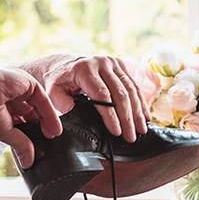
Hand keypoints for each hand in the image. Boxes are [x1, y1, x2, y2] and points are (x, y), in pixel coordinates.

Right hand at [0, 61, 61, 167]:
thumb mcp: (4, 133)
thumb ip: (20, 145)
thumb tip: (28, 163)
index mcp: (1, 110)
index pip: (20, 123)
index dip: (30, 135)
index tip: (38, 148)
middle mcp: (11, 99)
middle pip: (32, 115)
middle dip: (41, 128)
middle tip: (49, 142)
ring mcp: (20, 90)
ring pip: (39, 108)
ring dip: (48, 123)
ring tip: (53, 136)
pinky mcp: (28, 83)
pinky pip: (42, 100)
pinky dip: (50, 114)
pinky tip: (54, 128)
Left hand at [22, 54, 150, 142]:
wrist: (63, 66)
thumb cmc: (58, 83)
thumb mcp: (54, 93)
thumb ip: (64, 105)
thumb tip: (78, 117)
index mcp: (84, 69)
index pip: (102, 95)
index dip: (111, 115)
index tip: (116, 133)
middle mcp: (101, 62)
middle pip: (120, 93)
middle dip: (127, 118)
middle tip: (131, 137)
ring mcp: (113, 62)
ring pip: (131, 89)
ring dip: (137, 112)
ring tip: (141, 131)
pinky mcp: (121, 65)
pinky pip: (134, 85)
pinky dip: (140, 102)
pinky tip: (145, 117)